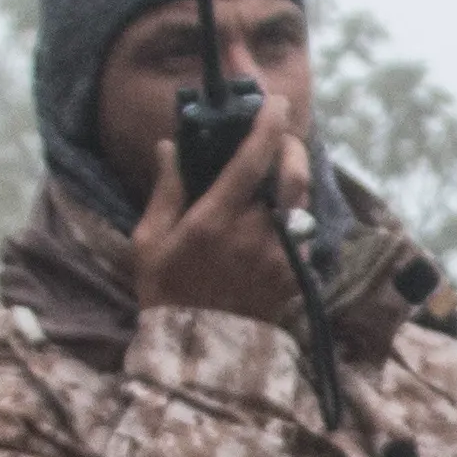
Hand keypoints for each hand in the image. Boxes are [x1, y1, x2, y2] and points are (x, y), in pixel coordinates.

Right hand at [129, 106, 316, 330]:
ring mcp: (280, 259)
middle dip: (292, 148)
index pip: (251, 161)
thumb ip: (166, 191)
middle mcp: (254, 237)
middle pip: (293, 177)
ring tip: (277, 174)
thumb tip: (171, 146)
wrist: (198, 354)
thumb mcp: (150, 241)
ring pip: (303, 204)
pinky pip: (305, 235)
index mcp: (214, 223)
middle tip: (281, 137)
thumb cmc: (166, 293)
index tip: (276, 102)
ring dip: (294, 182)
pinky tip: (277, 218)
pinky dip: (295, 218)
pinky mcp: (295, 278)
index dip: (267, 126)